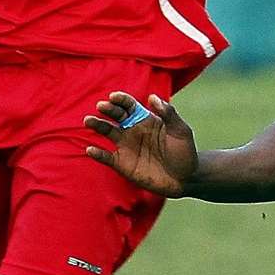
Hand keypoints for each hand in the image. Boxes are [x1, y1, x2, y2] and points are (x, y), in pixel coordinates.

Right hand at [84, 91, 198, 197]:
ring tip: (88, 120)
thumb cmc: (184, 151)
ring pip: (107, 132)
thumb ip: (168, 114)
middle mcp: (133, 130)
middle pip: (116, 115)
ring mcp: (126, 146)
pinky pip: (107, 157)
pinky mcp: (123, 164)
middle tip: (101, 106)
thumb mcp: (181, 130)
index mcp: (145, 118)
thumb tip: (153, 97)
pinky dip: (98, 154)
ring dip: (97, 125)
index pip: (129, 105)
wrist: (185, 178)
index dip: (121, 100)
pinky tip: (91, 150)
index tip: (114, 96)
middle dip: (108, 110)